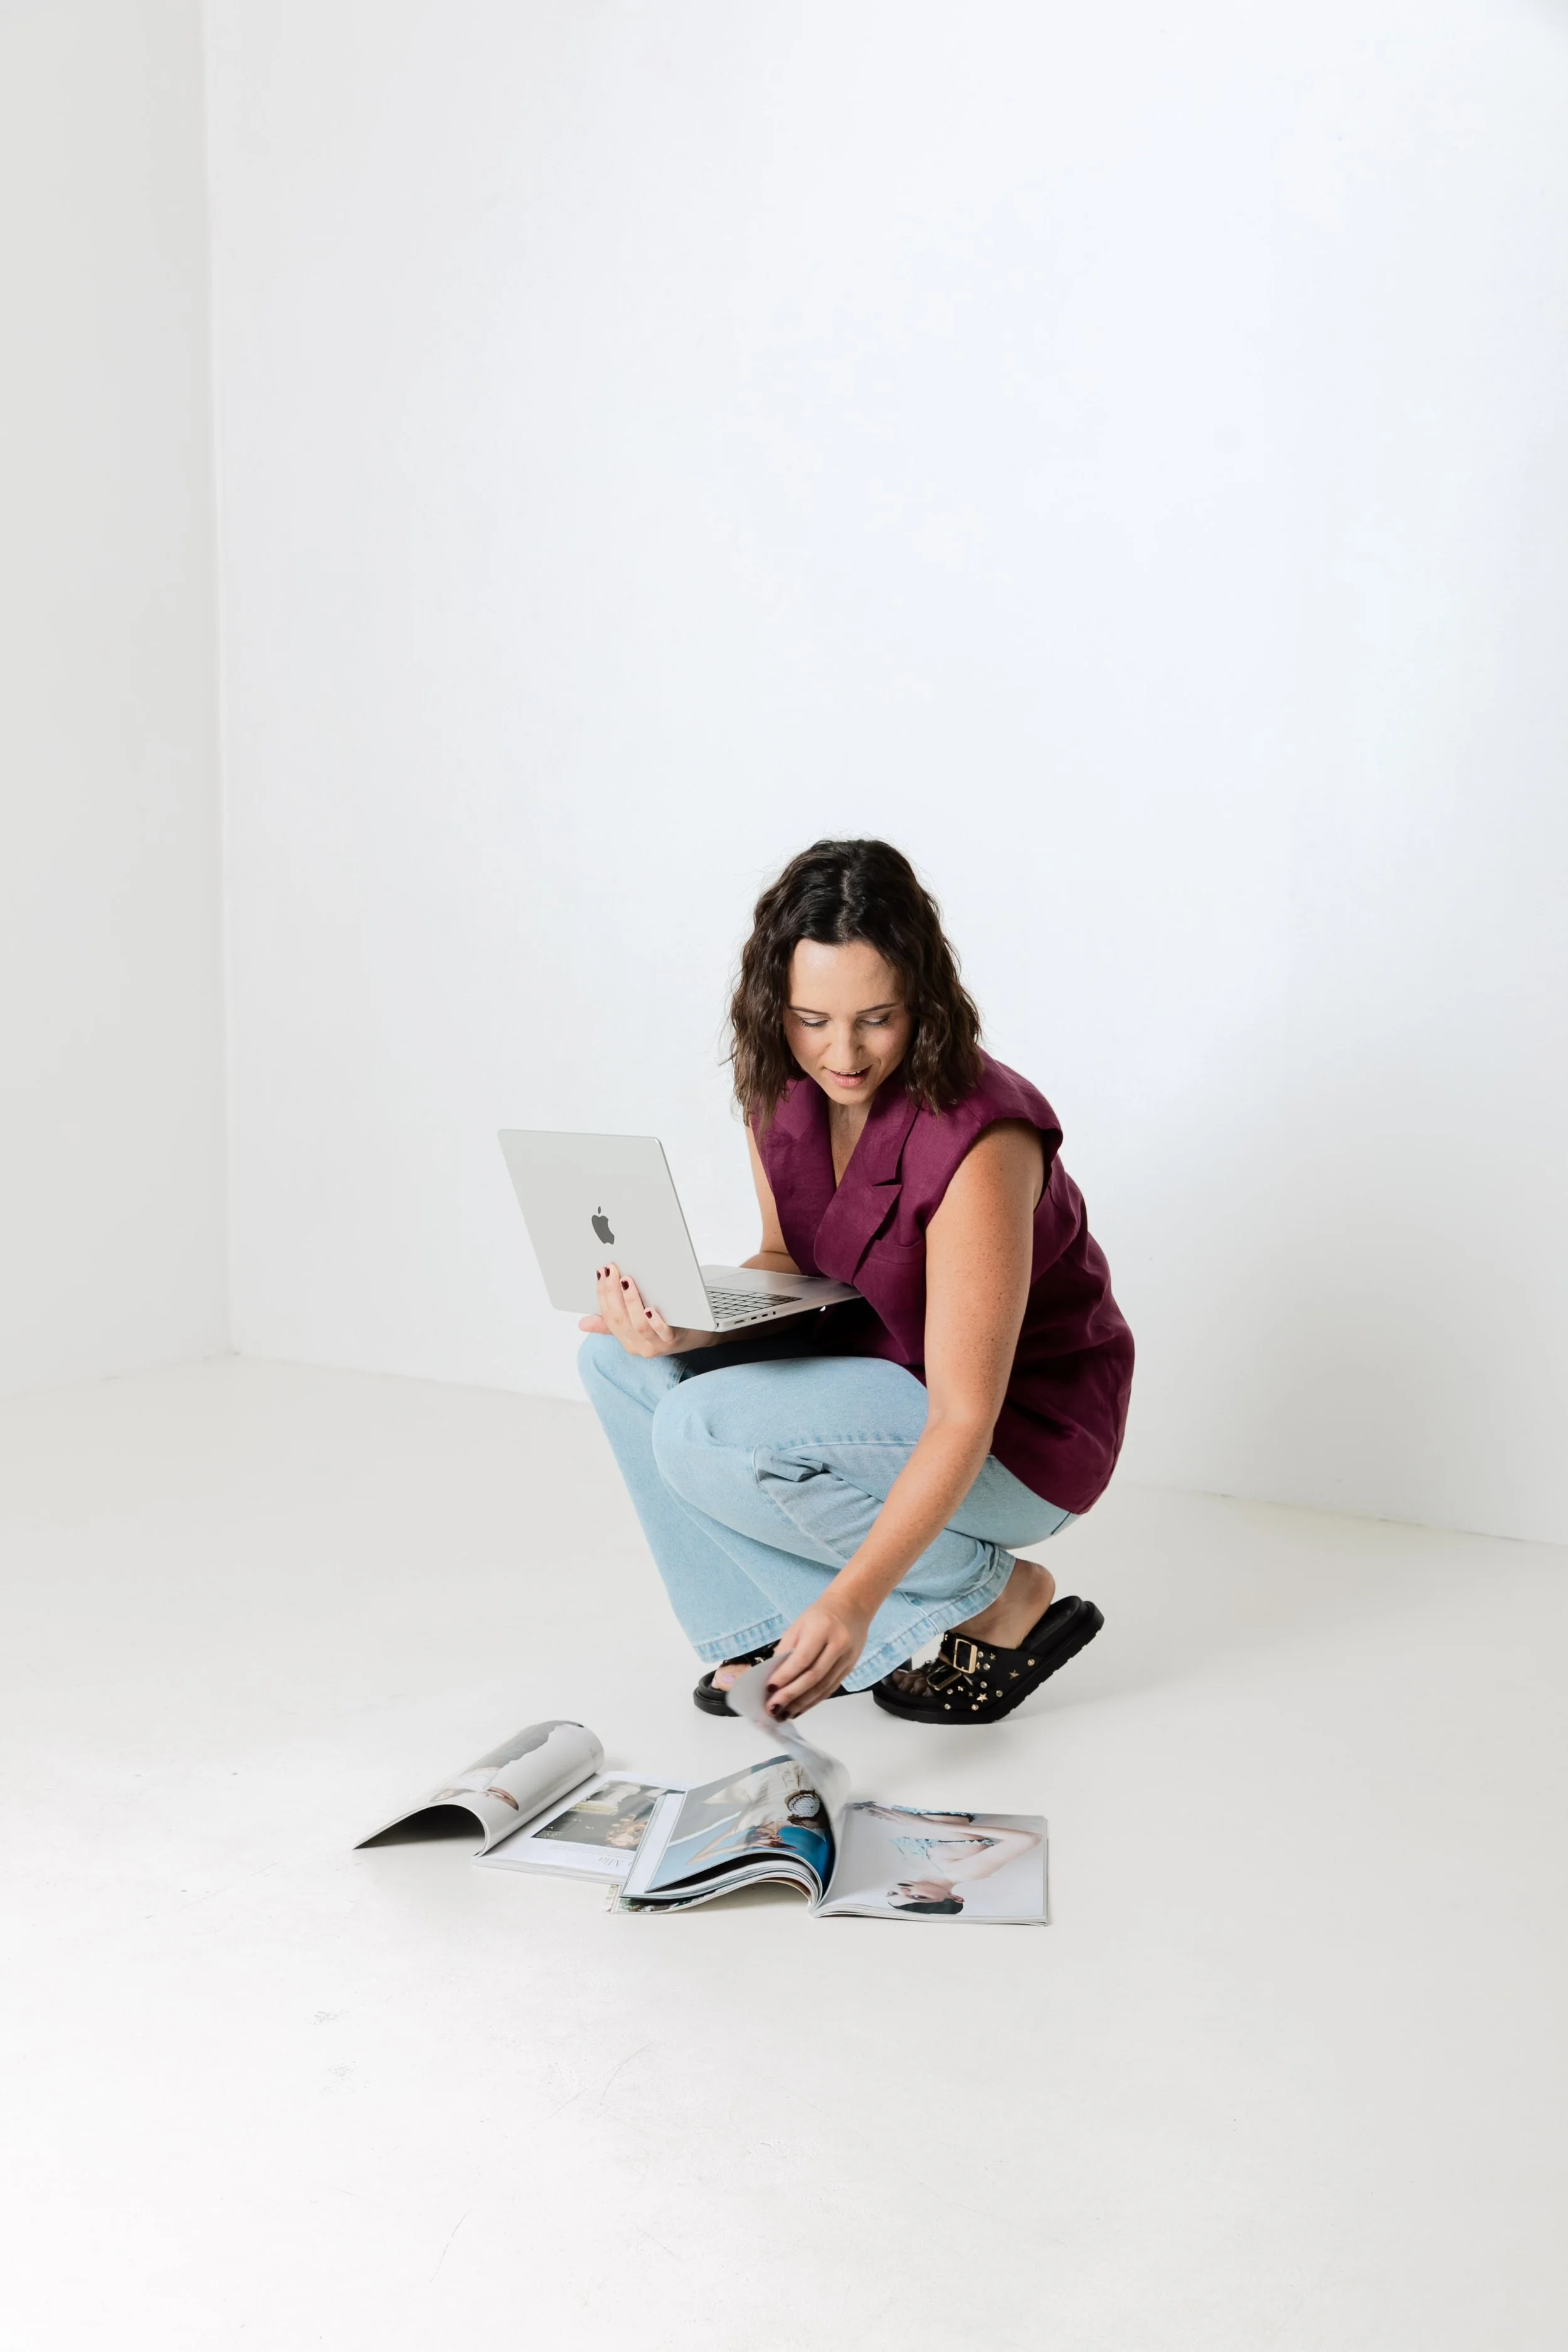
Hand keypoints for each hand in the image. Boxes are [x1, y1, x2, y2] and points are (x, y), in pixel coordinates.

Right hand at [578, 1263, 707, 1358]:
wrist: (700, 1335)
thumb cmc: (667, 1326)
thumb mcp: (636, 1325)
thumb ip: (611, 1323)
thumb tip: (583, 1323)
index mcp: (626, 1340)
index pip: (608, 1317)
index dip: (602, 1294)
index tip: (600, 1273)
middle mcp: (638, 1346)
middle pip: (620, 1319)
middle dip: (612, 1292)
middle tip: (611, 1270)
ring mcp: (657, 1345)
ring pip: (639, 1325)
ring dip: (631, 1301)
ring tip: (627, 1281)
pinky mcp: (675, 1342)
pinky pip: (663, 1333)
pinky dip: (655, 1321)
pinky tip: (651, 1308)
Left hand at [764, 1594, 870, 1717]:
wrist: (852, 1607)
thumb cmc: (821, 1615)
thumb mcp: (798, 1625)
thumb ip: (785, 1649)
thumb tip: (773, 1676)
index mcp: (822, 1628)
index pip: (802, 1658)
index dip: (785, 1676)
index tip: (769, 1688)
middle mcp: (838, 1644)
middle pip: (813, 1676)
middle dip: (791, 1695)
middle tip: (774, 1707)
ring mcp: (847, 1658)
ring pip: (823, 1687)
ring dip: (802, 1703)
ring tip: (784, 1713)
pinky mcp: (850, 1668)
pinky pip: (830, 1689)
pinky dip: (814, 1701)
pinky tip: (801, 1708)